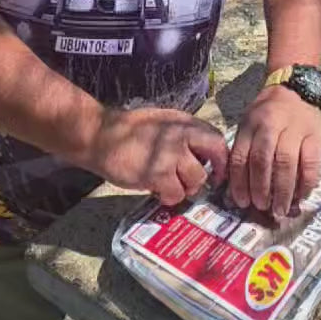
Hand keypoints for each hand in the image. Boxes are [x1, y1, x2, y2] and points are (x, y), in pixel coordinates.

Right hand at [85, 106, 227, 205]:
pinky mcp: (158, 173)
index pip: (217, 138)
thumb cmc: (129, 131)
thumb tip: (202, 155)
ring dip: (185, 187)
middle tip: (201, 182)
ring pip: (196, 180)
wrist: (101, 136)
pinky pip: (176, 193)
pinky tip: (157, 191)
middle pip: (216, 153)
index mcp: (184, 122)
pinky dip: (168, 197)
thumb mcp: (162, 123)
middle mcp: (182, 135)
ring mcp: (171, 154)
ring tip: (168, 184)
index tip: (216, 170)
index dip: (220, 157)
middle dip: (214, 171)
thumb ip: (183, 135)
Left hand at [229, 87, 320, 217]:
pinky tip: (302, 196)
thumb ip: (244, 149)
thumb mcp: (248, 123)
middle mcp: (270, 125)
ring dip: (283, 190)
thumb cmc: (267, 111)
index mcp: (250, 124)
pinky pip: (311, 162)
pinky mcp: (314, 134)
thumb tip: (239, 187)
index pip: (241, 156)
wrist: (294, 87)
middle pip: (263, 161)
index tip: (242, 202)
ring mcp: (294, 129)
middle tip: (262, 207)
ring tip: (280, 208)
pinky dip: (306, 182)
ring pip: (286, 163)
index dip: (240, 183)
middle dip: (261, 189)